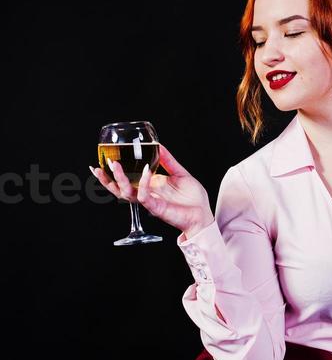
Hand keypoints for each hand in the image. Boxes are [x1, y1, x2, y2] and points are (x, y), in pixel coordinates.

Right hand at [89, 144, 213, 235]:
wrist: (203, 214)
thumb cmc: (193, 198)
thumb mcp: (180, 173)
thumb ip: (168, 160)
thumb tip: (158, 145)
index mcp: (149, 185)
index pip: (126, 180)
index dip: (112, 173)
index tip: (103, 161)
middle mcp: (146, 193)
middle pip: (119, 188)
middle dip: (107, 178)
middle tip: (100, 165)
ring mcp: (149, 201)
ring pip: (126, 193)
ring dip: (119, 179)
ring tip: (115, 165)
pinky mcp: (156, 207)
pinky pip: (144, 196)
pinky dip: (142, 182)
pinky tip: (146, 170)